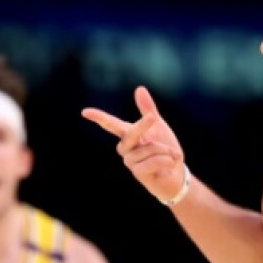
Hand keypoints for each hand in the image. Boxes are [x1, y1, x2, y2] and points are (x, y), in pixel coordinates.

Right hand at [82, 86, 186, 201]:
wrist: (177, 174)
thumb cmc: (166, 150)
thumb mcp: (159, 127)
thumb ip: (148, 109)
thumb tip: (139, 88)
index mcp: (129, 135)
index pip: (111, 124)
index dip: (99, 118)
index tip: (85, 112)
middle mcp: (126, 149)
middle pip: (129, 133)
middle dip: (142, 125)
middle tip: (153, 118)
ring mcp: (131, 162)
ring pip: (147, 149)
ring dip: (164, 149)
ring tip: (170, 155)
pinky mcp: (138, 174)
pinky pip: (151, 162)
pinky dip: (166, 161)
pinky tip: (170, 164)